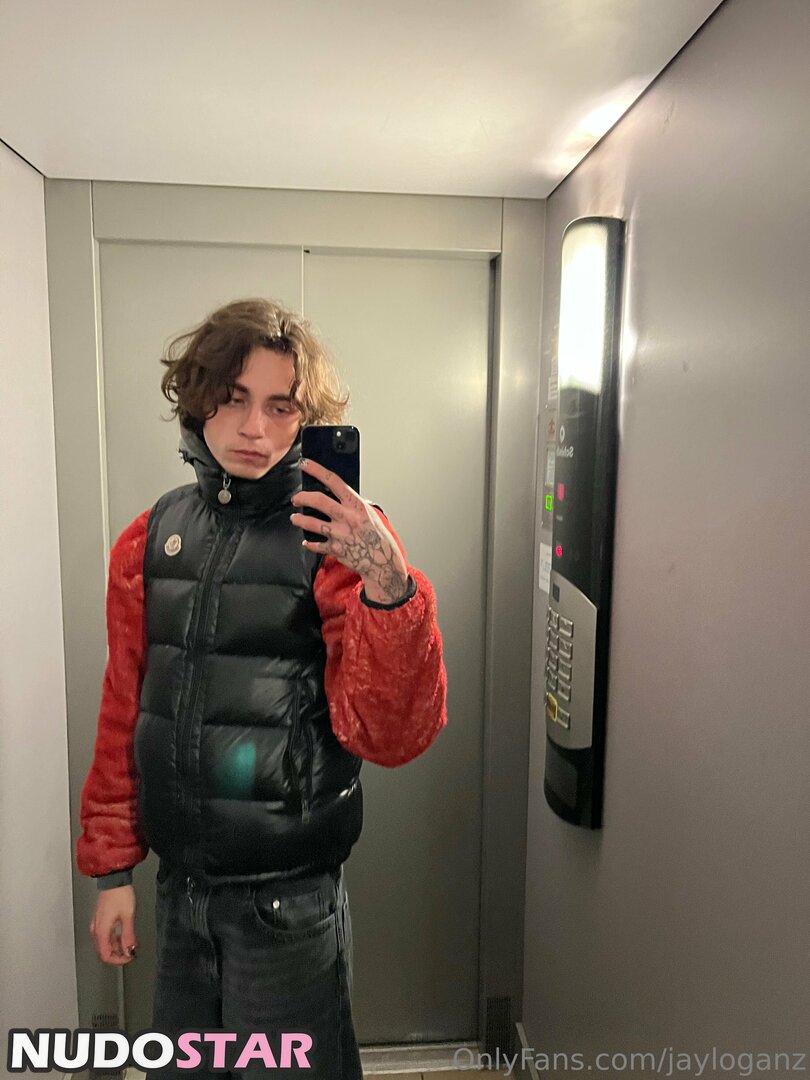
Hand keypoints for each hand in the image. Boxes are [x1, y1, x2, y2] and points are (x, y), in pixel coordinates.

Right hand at [90, 885, 137, 964]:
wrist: (114, 880)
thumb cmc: (119, 894)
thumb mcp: (128, 916)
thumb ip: (128, 935)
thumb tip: (130, 950)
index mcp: (101, 931)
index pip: (105, 955)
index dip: (118, 960)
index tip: (129, 957)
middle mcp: (96, 929)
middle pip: (104, 951)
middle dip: (118, 954)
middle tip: (131, 952)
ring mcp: (97, 924)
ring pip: (104, 943)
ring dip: (117, 946)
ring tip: (129, 943)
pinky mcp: (100, 920)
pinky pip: (105, 935)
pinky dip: (114, 939)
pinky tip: (123, 935)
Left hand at [290, 458, 409, 604]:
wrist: (384, 561)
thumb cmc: (378, 537)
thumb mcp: (370, 514)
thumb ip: (353, 505)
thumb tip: (337, 495)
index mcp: (356, 506)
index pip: (334, 481)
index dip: (317, 470)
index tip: (305, 464)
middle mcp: (347, 518)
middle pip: (318, 500)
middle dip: (302, 497)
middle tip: (296, 499)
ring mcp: (340, 534)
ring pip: (311, 523)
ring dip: (299, 519)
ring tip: (295, 518)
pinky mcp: (336, 549)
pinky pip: (316, 545)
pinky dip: (310, 544)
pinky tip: (307, 542)